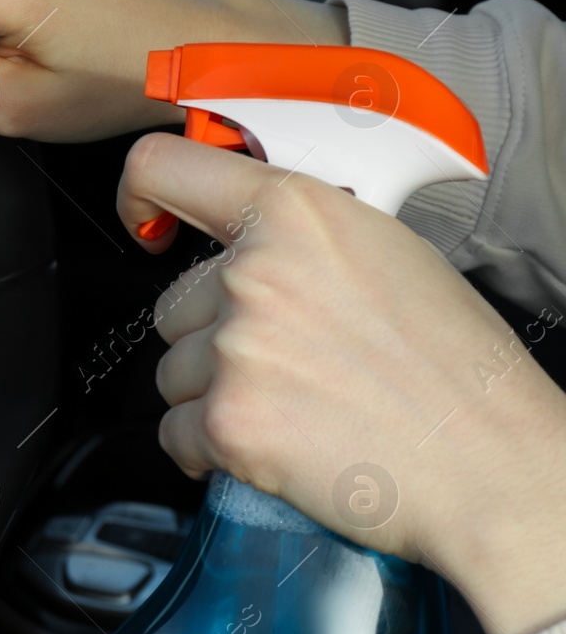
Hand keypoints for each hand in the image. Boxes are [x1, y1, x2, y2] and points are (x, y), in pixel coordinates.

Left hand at [120, 134, 565, 633]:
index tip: (146, 223)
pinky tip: (274, 448)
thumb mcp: (386, 255)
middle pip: (173, 303)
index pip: (164, 168)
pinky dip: (210, 451)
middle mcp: (257, 272)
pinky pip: (175, 433)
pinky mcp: (228, 420)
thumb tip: (247, 246)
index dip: (141, 196)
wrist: (492, 465)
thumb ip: (302, 240)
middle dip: (213, 337)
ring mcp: (237, 347)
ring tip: (298, 409)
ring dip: (216, 397)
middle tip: (291, 365)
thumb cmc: (457, 371)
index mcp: (297, 213)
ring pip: (174, 373)